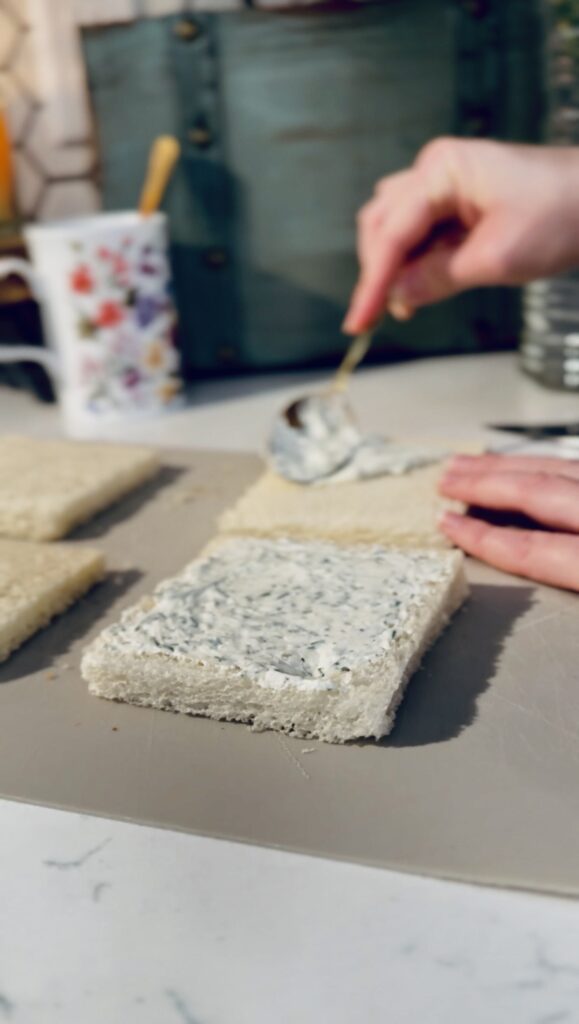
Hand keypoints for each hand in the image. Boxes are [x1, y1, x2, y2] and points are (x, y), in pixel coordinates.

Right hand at [344, 139, 578, 332]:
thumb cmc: (561, 215)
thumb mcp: (496, 259)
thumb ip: (438, 279)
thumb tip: (398, 297)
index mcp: (442, 171)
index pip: (392, 233)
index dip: (372, 282)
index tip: (358, 321)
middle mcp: (437, 170)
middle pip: (381, 224)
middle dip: (377, 271)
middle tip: (373, 318)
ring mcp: (447, 182)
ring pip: (396, 227)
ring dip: (393, 266)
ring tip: (403, 304)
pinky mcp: (459, 198)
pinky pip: (421, 231)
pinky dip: (415, 260)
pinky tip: (420, 286)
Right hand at [438, 454, 578, 591]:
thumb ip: (567, 588)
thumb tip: (517, 559)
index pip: (530, 548)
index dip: (483, 536)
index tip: (447, 523)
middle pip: (538, 491)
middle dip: (484, 484)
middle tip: (446, 481)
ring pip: (561, 468)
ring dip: (512, 466)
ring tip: (475, 464)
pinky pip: (578, 466)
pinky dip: (548, 465)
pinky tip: (531, 467)